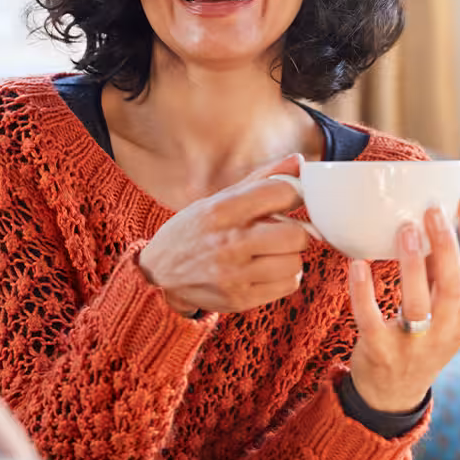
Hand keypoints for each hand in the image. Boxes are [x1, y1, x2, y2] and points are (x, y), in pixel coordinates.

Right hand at [138, 154, 310, 314]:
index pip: (281, 193)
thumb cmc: (194, 230)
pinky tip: (266, 270)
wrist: (159, 273)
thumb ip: (261, 180)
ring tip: (270, 253)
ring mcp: (234, 275)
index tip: (290, 199)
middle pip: (296, 236)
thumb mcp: (218, 199)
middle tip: (282, 231)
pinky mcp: (240, 299)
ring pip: (295, 263)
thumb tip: (299, 161)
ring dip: (289, 256)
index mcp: (222, 210)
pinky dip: (284, 276)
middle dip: (295, 231)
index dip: (295, 194)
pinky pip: (289, 284)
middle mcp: (228, 243)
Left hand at [347, 193, 459, 413]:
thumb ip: (438, 272)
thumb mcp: (441, 311)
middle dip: (446, 244)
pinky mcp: (381, 352)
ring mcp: (415, 345)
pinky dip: (364, 292)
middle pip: (455, 284)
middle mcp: (447, 331)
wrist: (393, 394)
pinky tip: (357, 264)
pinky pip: (371, 319)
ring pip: (419, 303)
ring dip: (412, 264)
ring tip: (404, 229)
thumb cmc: (419, 338)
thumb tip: (434, 219)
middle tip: (432, 209)